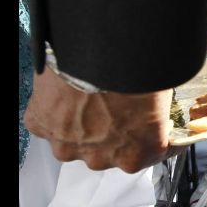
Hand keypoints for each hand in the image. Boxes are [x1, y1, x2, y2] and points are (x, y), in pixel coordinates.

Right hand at [24, 68, 178, 172]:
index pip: (152, 153)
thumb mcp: (164, 93)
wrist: (103, 48)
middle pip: (110, 151)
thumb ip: (160, 110)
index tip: (160, 123)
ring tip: (93, 95)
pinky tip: (70, 91)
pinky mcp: (42, 124)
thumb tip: (163, 102)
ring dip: (84, 124)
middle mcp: (100, 158)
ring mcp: (67, 144)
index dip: (157, 134)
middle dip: (116, 132)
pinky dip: (58, 110)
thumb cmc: (138, 70)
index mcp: (136, 154)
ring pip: (77, 140)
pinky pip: (50, 122)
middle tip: (121, 103)